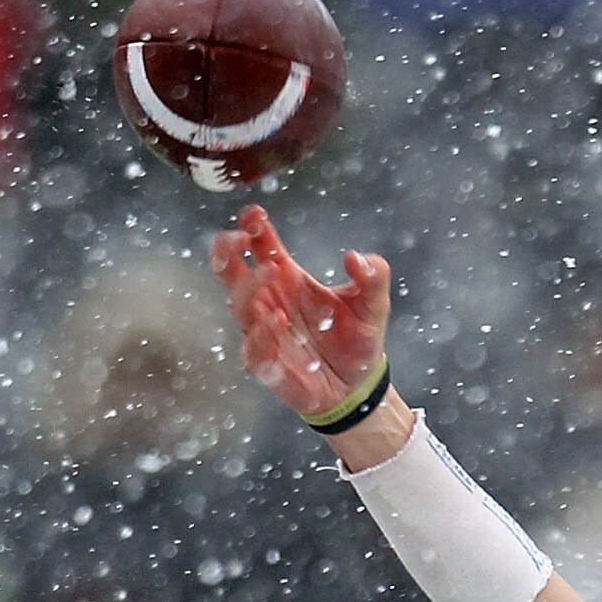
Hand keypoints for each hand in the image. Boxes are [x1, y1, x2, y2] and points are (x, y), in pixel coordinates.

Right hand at [209, 202, 392, 420]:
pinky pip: (253, 350)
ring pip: (239, 305)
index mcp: (287, 278)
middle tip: (241, 238)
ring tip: (272, 271)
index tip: (256, 215)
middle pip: (228, 269)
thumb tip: (356, 257)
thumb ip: (372, 277)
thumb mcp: (373, 305)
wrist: (359, 387)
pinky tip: (276, 320)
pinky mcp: (268, 366)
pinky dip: (261, 335)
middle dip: (227, 249)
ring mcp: (264, 333)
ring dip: (250, 286)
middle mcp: (269, 301)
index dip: (251, 225)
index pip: (258, 245)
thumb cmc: (356, 338)